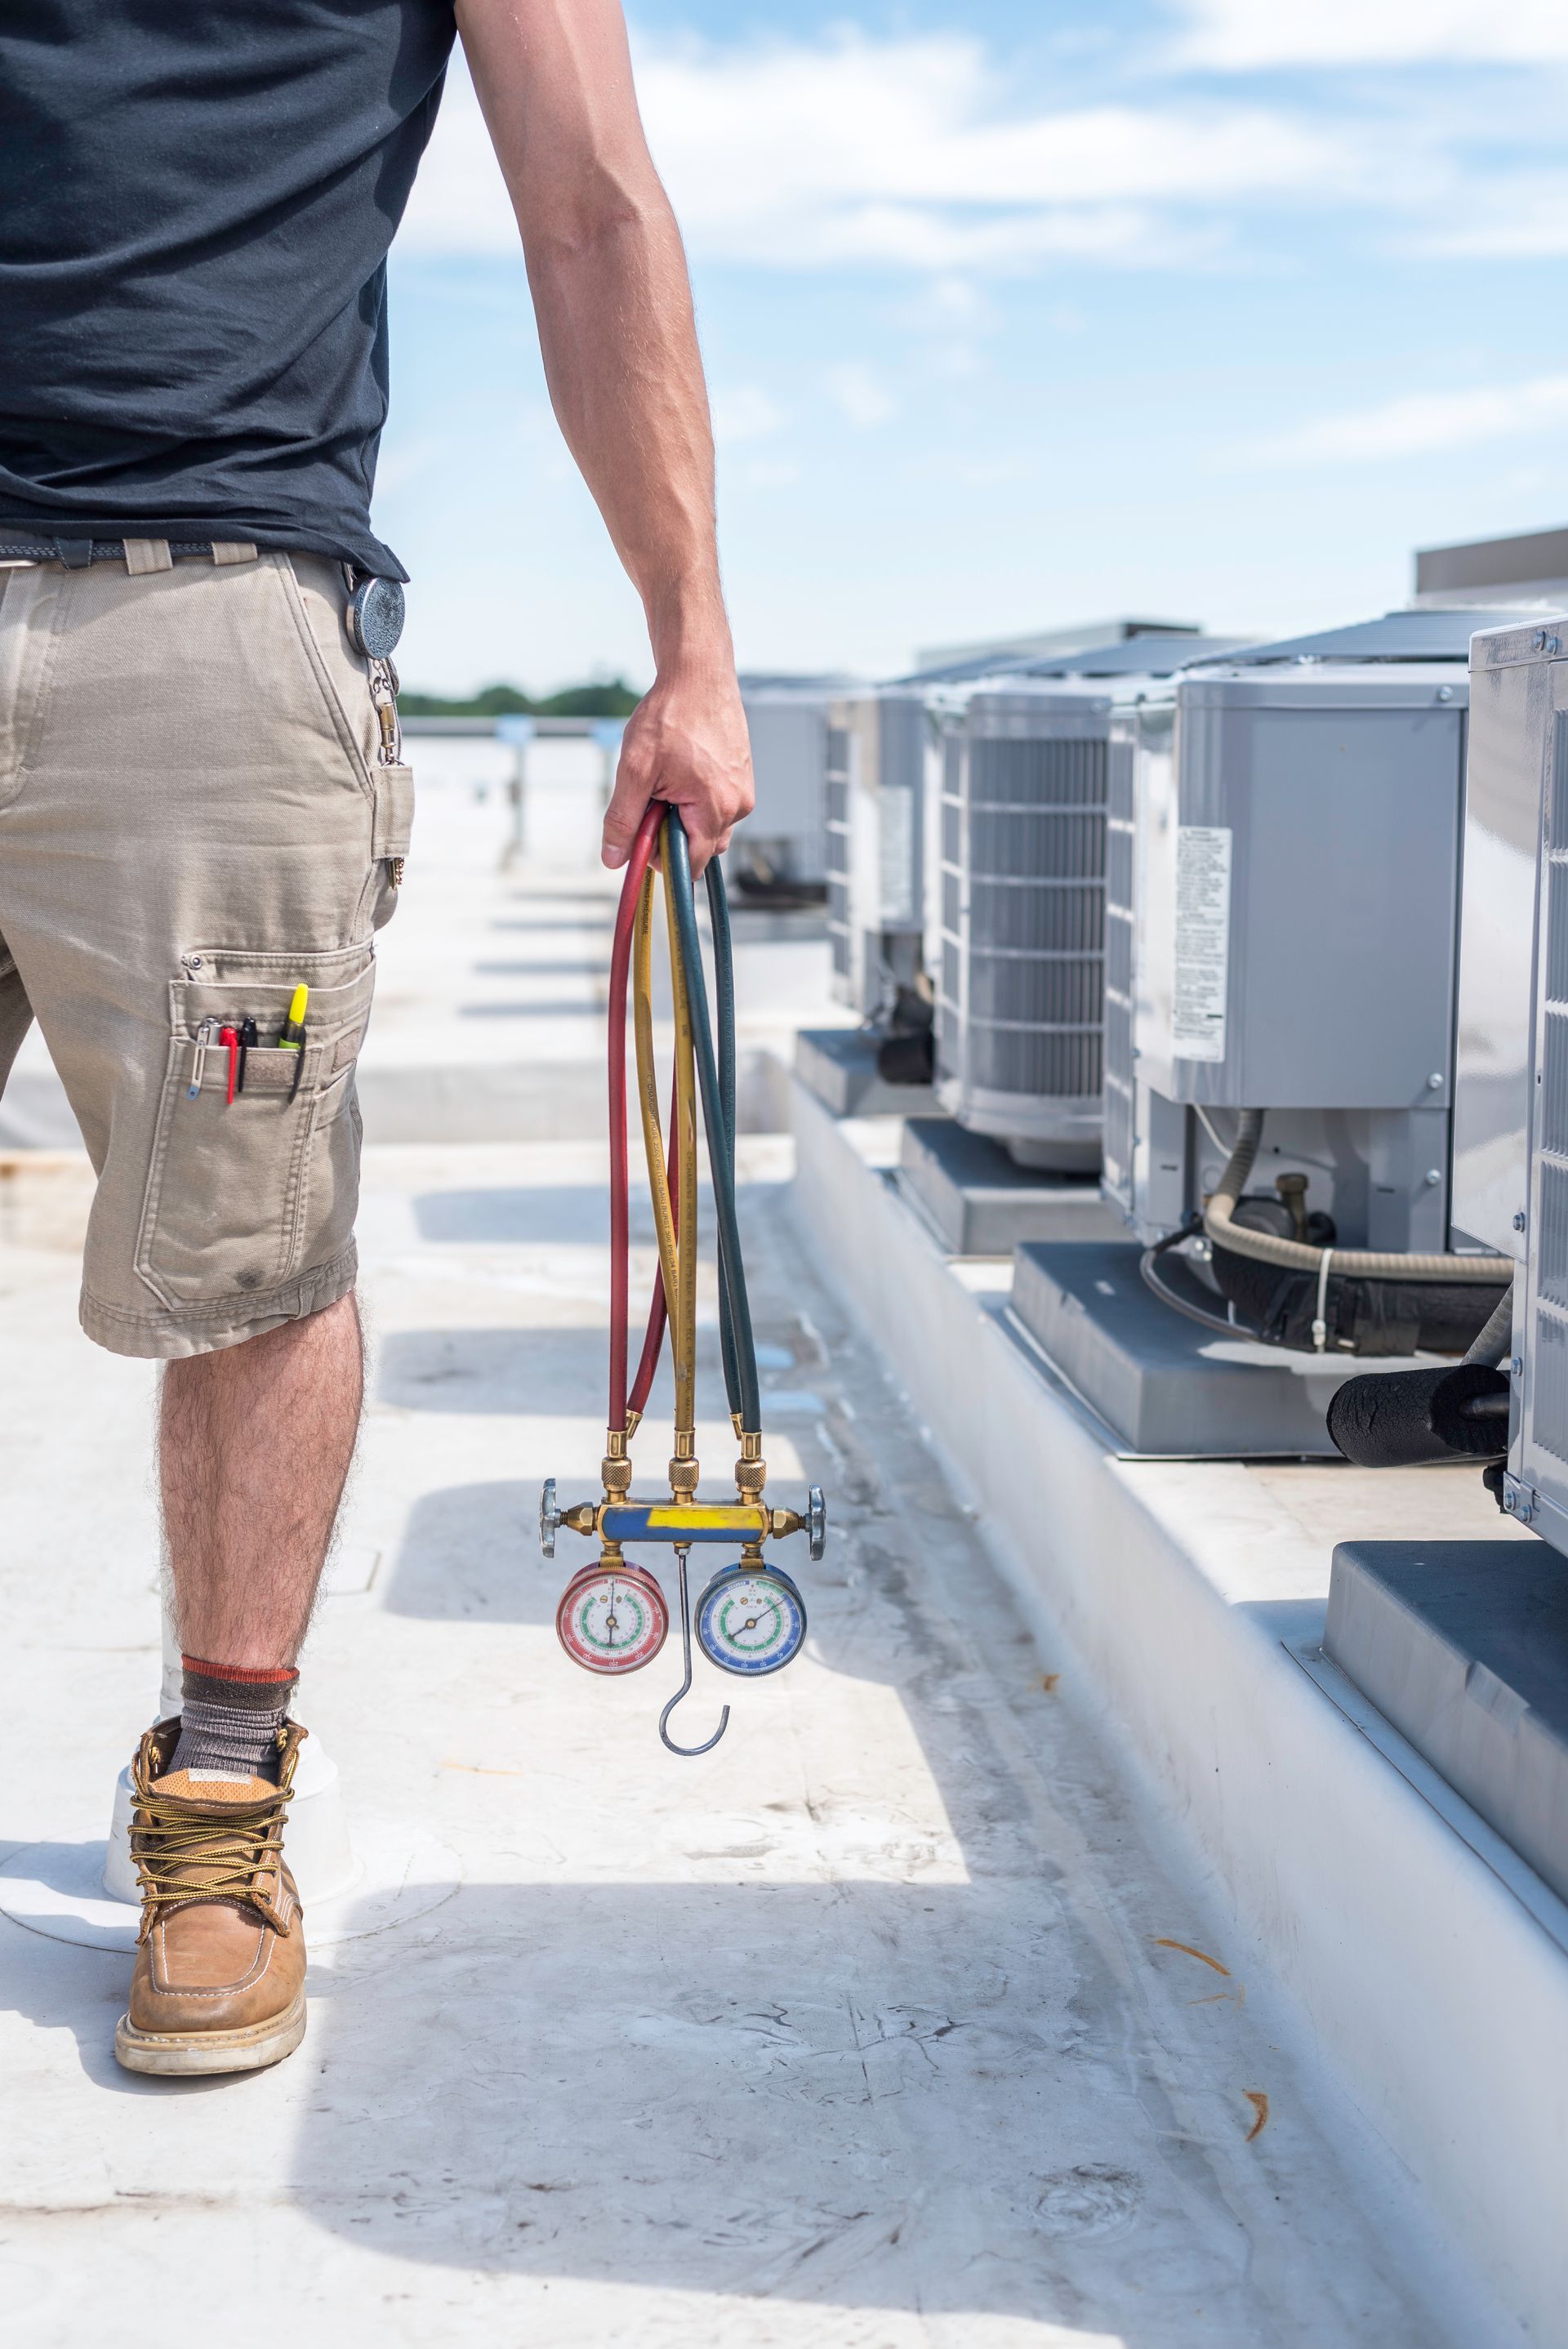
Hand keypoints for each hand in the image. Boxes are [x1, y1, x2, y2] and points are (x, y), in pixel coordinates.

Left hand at [602, 665, 752, 876]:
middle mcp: (738, 806)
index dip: (660, 857)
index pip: (690, 865)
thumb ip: (624, 819)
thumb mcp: (635, 769)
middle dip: (671, 833)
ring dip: (682, 815)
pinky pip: (716, 806)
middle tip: (652, 795)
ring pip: (707, 827)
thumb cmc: (670, 715)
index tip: (641, 833)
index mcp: (715, 809)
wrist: (698, 674)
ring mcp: (744, 792)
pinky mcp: (742, 779)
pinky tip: (682, 768)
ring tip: (668, 777)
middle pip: (700, 848)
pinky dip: (695, 798)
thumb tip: (614, 859)